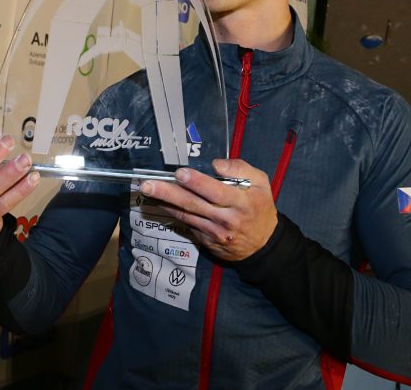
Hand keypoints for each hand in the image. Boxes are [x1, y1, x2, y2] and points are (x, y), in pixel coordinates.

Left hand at [139, 159, 275, 260]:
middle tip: (148, 185)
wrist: (263, 245)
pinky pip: (187, 224)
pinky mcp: (206, 240)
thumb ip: (241, 170)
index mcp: (241, 202)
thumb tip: (216, 164)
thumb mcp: (261, 183)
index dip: (197, 182)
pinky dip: (173, 212)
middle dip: (169, 193)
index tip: (180, 173)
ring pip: (186, 215)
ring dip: (165, 203)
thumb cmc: (260, 207)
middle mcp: (225, 219)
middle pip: (194, 204)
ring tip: (147, 191)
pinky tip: (160, 202)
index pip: (216, 192)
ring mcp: (214, 232)